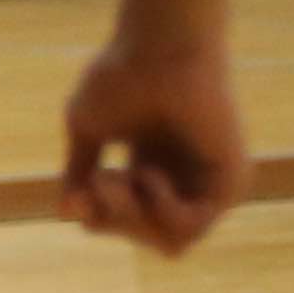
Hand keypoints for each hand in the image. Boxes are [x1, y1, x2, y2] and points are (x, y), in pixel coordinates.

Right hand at [57, 20, 243, 256]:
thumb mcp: (86, 132)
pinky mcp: (230, 185)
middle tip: (100, 181)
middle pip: (147, 238)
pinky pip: (192, 228)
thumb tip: (64, 213)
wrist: (160, 49)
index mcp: (152, 169)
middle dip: (114, 220)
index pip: (126, 222)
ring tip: (120, 178)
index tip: (78, 193)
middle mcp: (184, 181)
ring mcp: (209, 186)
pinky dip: (162, 209)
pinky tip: (150, 174)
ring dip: (134, 219)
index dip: (97, 218)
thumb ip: (78, 174)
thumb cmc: (122, 77)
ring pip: (172, 244)